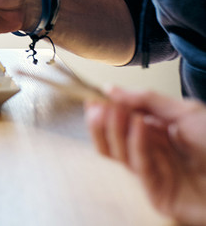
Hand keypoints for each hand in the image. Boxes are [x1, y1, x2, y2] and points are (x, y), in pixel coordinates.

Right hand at [86, 88, 205, 224]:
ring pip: (119, 154)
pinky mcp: (156, 192)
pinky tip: (138, 124)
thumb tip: (110, 88)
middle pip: (113, 140)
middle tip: (96, 106)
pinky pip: (139, 165)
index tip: (94, 97)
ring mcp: (152, 172)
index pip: (120, 122)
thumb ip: (146, 100)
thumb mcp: (185, 111)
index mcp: (156, 133)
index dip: (105, 110)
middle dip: (103, 122)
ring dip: (114, 130)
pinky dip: (135, 143)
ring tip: (114, 111)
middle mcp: (150, 152)